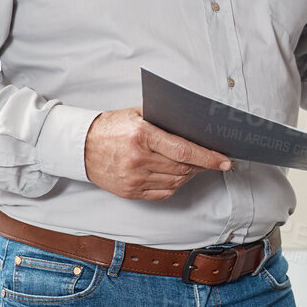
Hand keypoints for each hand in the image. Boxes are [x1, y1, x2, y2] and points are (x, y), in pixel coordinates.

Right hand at [83, 108, 230, 199]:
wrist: (81, 146)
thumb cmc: (112, 127)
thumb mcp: (138, 114)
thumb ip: (165, 120)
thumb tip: (196, 129)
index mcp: (142, 136)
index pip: (184, 150)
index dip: (209, 157)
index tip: (225, 161)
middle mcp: (139, 159)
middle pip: (183, 167)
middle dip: (202, 165)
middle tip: (213, 160)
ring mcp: (134, 179)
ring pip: (176, 181)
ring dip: (191, 174)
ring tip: (196, 166)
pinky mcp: (131, 192)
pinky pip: (164, 192)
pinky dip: (176, 184)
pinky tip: (179, 176)